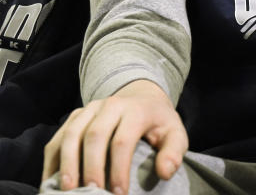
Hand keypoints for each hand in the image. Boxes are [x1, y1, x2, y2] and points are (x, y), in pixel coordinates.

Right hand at [42, 79, 187, 194]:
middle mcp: (110, 105)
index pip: (123, 140)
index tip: (119, 194)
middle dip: (91, 168)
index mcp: (136, 110)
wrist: (142, 98)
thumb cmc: (158, 123)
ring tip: (68, 190)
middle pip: (94, 136)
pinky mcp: (74, 116)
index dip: (119, 169)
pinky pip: (57, 138)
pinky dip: (52, 161)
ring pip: (71, 135)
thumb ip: (174, 152)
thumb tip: (165, 172)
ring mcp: (89, 109)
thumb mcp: (175, 134)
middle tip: (92, 194)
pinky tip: (52, 181)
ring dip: (67, 164)